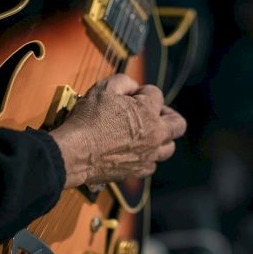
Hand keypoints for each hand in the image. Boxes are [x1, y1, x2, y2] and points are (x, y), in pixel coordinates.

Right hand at [50, 74, 186, 187]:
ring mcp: (148, 156)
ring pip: (168, 148)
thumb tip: (133, 86)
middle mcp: (155, 135)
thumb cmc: (87, 120)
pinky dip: (147, 157)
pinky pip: (151, 165)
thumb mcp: (103, 89)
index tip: (132, 95)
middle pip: (178, 125)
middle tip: (155, 113)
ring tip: (148, 134)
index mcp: (148, 112)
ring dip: (161, 138)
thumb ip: (123, 81)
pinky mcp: (137, 171)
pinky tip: (135, 151)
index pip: (157, 94)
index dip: (143, 91)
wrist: (74, 153)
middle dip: (168, 115)